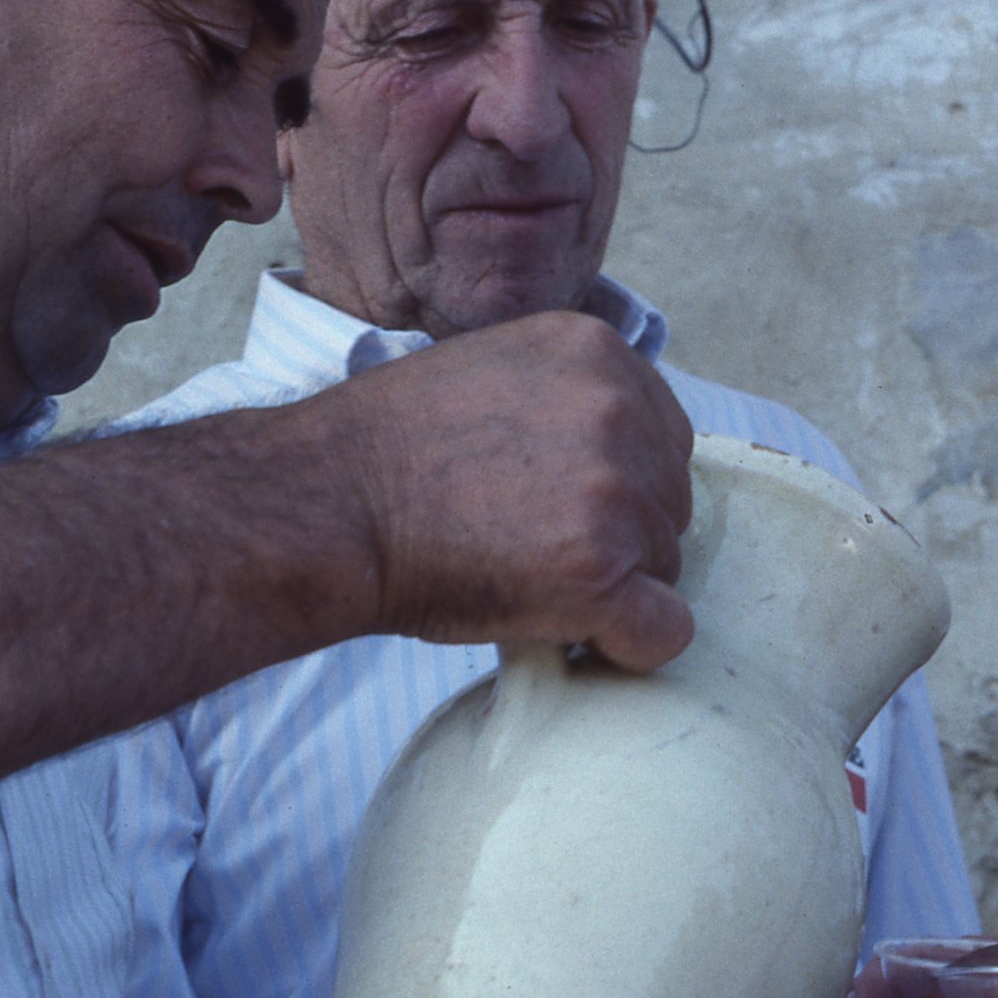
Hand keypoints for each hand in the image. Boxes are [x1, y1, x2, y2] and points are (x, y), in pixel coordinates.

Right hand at [318, 310, 695, 672]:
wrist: (327, 506)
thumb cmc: (387, 450)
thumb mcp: (493, 371)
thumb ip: (567, 397)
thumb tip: (621, 454)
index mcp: (597, 350)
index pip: (664, 437)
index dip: (617, 484)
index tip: (556, 506)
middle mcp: (619, 409)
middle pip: (670, 501)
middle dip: (618, 534)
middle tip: (529, 544)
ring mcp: (615, 490)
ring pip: (666, 565)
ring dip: (610, 585)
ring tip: (523, 576)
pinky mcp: (601, 571)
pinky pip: (663, 632)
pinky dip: (624, 647)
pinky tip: (569, 634)